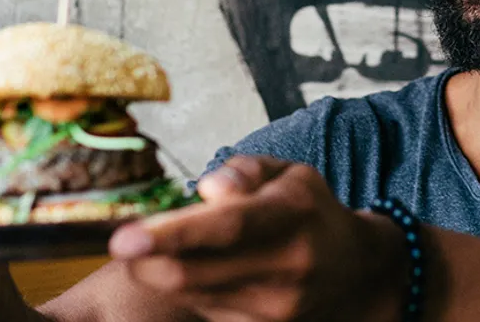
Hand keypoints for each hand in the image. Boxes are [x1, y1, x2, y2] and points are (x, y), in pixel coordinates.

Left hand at [108, 156, 406, 321]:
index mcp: (293, 214)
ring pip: (193, 295)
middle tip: (122, 243)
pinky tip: (196, 270)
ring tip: (162, 249)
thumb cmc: (309, 212)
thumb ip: (243, 172)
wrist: (358, 270)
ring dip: (161, 273)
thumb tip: (206, 190)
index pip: (227, 227)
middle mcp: (288, 265)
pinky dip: (187, 290)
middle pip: (195, 273)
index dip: (173, 235)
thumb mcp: (287, 173)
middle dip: (147, 261)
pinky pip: (204, 310)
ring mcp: (277, 307)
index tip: (124, 239)